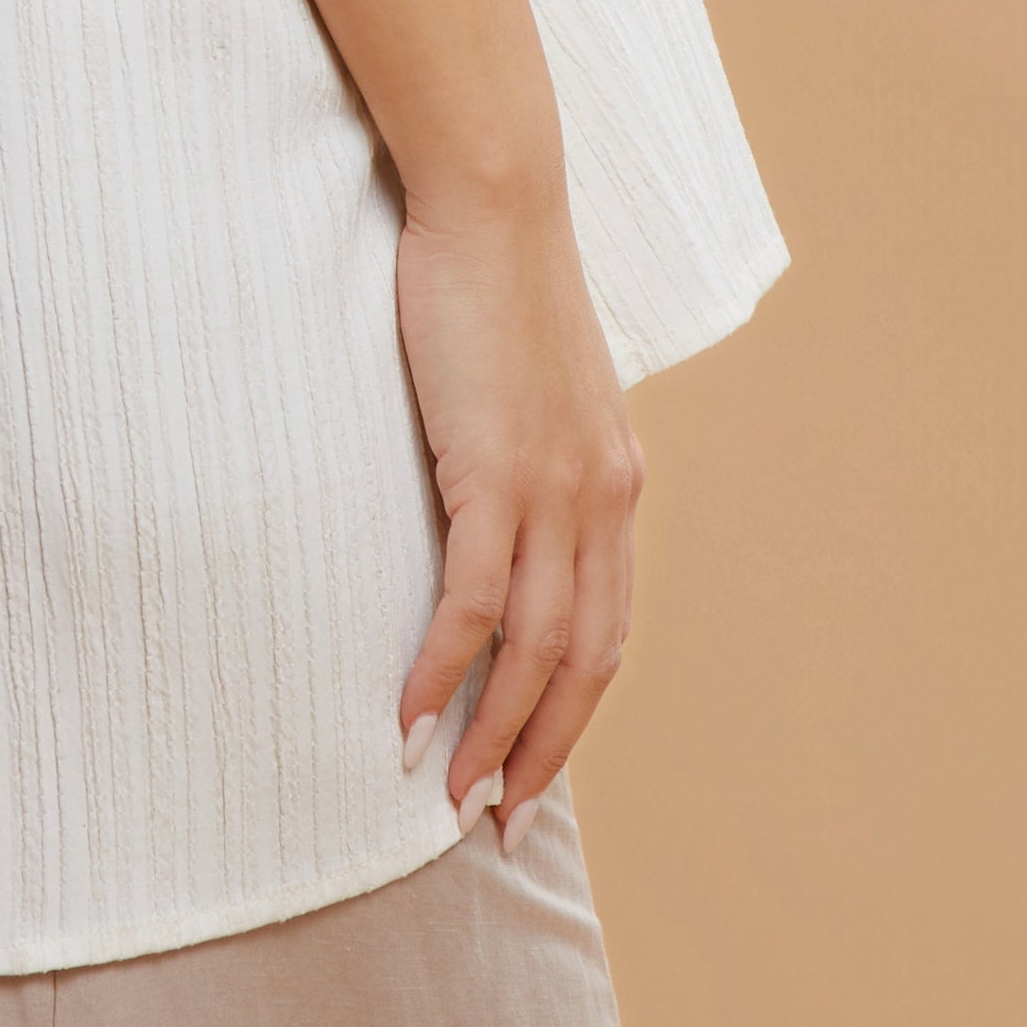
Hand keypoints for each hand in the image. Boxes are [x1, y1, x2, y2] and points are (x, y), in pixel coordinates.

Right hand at [391, 179, 643, 846]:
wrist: (493, 203)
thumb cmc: (492, 283)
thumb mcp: (530, 386)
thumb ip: (528, 453)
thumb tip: (490, 504)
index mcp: (617, 483)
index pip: (607, 630)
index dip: (572, 713)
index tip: (530, 772)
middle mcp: (604, 498)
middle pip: (584, 662)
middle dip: (541, 752)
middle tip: (496, 822)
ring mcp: (555, 489)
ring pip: (536, 650)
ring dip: (493, 734)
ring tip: (449, 795)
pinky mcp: (496, 470)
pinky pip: (475, 602)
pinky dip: (444, 670)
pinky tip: (410, 715)